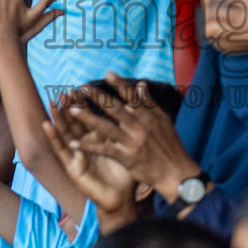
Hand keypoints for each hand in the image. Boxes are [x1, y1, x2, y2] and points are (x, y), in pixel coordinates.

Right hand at [42, 96, 138, 216]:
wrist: (121, 198)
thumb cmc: (125, 173)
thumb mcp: (125, 146)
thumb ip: (125, 127)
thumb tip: (132, 106)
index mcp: (97, 138)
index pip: (88, 117)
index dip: (84, 103)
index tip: (81, 87)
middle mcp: (84, 144)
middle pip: (74, 122)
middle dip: (69, 107)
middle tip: (65, 91)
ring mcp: (76, 155)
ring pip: (65, 132)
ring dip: (58, 118)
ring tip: (53, 103)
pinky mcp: (71, 167)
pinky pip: (61, 150)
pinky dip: (53, 137)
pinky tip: (46, 125)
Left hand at [66, 75, 200, 203]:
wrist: (175, 173)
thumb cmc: (170, 146)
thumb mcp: (164, 121)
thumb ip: (150, 104)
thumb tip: (141, 85)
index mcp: (149, 116)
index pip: (132, 96)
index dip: (120, 84)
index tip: (107, 73)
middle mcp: (139, 126)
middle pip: (115, 108)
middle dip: (97, 97)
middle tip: (82, 89)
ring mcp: (132, 142)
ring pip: (106, 127)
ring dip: (88, 118)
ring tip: (72, 110)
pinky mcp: (126, 157)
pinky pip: (104, 150)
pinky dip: (89, 147)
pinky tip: (74, 144)